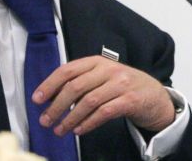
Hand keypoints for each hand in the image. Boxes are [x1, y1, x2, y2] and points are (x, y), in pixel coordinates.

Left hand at [33, 55, 174, 136]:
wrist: (155, 96)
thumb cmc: (124, 88)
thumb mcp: (103, 78)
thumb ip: (82, 83)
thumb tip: (50, 98)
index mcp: (98, 62)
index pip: (68, 69)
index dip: (50, 84)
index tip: (37, 99)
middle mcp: (109, 70)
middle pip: (76, 86)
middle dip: (56, 106)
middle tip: (45, 120)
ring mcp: (122, 84)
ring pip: (89, 101)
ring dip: (70, 118)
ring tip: (60, 130)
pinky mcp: (131, 100)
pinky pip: (104, 112)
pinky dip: (88, 123)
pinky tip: (79, 130)